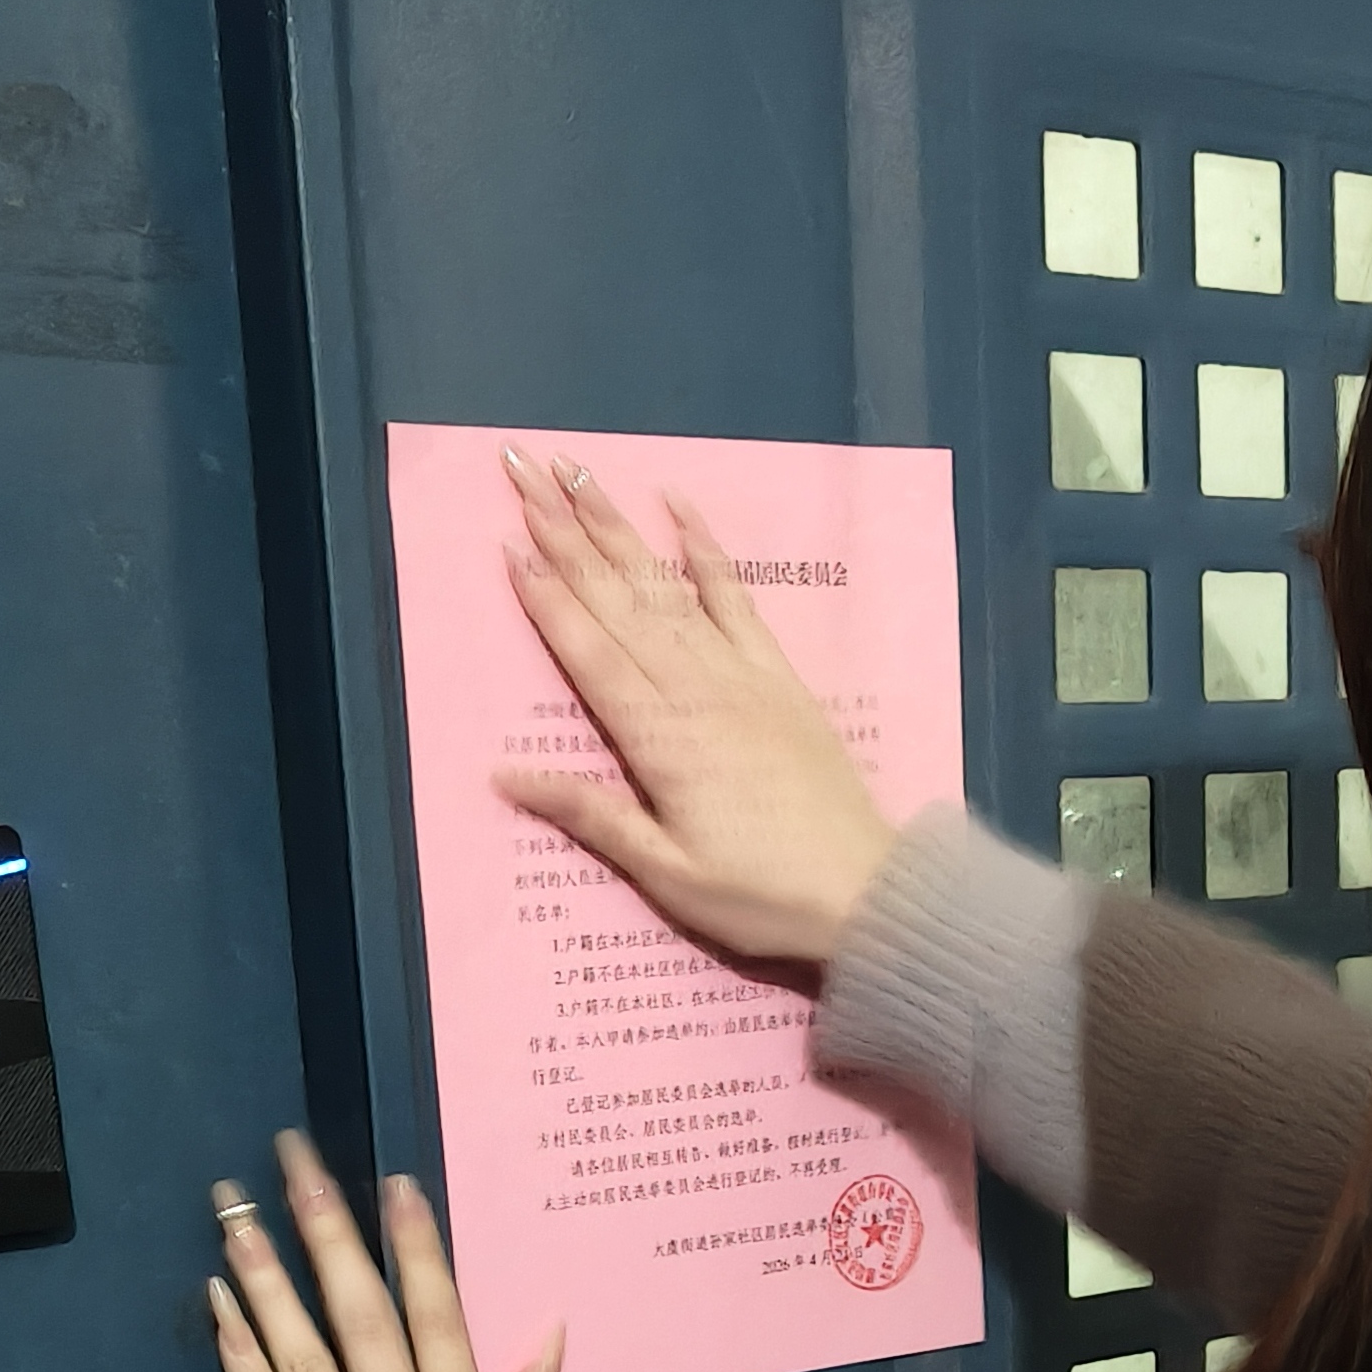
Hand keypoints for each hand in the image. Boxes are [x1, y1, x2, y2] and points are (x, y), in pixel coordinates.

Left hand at [208, 1132, 568, 1371]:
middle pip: (359, 1309)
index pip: (435, 1309)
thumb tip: (549, 1331)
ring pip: (301, 1350)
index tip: (390, 1184)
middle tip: (292, 1163)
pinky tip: (219, 1307)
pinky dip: (241, 1359)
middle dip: (326, 1230)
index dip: (413, 1243)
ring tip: (234, 1216)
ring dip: (267, 1277)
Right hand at [496, 446, 896, 964]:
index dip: (547, 600)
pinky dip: (707, 551)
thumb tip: (505, 775)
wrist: (866, 892)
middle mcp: (696, 690)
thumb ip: (591, 815)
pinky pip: (737, 599)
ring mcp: (742, 676)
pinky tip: (680, 507)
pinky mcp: (779, 677)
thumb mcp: (667, 872)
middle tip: (523, 476)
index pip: (590, 654)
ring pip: (666, 588)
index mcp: (660, 739)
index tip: (508, 544)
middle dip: (567, 537)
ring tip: (579, 475)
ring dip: (619, 530)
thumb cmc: (760, 896)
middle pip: (619, 603)